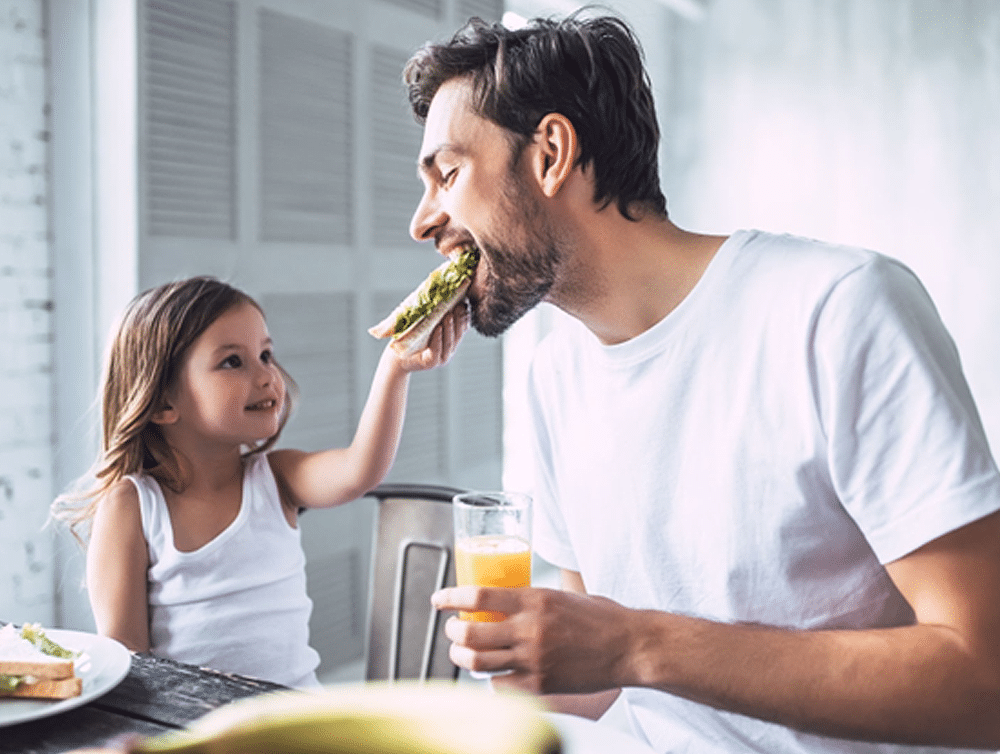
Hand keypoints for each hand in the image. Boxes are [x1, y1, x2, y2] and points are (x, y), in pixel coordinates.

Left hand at [395, 302, 469, 371]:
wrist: (396, 355)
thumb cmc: (409, 336)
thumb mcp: (423, 321)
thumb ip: (432, 310)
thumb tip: (438, 288)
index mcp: (450, 338)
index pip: (462, 328)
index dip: (464, 316)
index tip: (464, 303)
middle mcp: (448, 349)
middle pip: (458, 334)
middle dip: (460, 320)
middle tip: (460, 306)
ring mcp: (441, 357)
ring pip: (449, 342)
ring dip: (450, 328)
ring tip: (449, 316)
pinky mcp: (431, 363)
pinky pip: (437, 351)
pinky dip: (438, 339)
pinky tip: (439, 329)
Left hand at [431, 585, 634, 694]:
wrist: (630, 646)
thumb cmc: (600, 617)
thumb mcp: (562, 595)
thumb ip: (533, 599)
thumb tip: (504, 598)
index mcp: (535, 599)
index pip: (478, 594)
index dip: (450, 597)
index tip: (438, 599)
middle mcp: (530, 628)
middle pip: (470, 631)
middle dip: (452, 630)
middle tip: (452, 628)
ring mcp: (534, 659)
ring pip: (477, 661)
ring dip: (462, 655)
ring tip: (462, 650)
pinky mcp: (541, 684)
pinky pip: (499, 685)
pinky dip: (490, 678)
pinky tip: (493, 672)